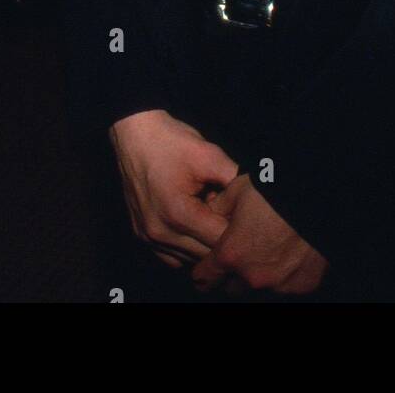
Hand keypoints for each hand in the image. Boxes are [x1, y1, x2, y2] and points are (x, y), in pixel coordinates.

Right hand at [109, 109, 238, 267]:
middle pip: (205, 256)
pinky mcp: (141, 236)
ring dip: (204, 245)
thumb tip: (259, 197)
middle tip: (232, 219)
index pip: (220, 241)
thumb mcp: (209, 155)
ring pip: (189, 260)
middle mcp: (160, 233)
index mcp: (178, 214)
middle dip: (222, 240)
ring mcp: (148, 237)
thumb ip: (235, 179)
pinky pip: (171, 257)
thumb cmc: (172, 142)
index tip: (246, 217)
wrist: (135, 134)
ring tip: (212, 220)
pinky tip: (196, 228)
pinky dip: (186, 249)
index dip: (237, 230)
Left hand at [191, 174, 329, 294]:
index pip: (204, 278)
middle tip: (240, 253)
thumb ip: (218, 208)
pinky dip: (285, 274)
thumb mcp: (237, 189)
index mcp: (232, 254)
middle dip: (232, 274)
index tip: (206, 266)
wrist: (319, 197)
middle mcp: (252, 277)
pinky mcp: (303, 286)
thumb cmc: (276, 190)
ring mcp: (279, 285)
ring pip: (259, 288)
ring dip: (259, 275)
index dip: (203, 270)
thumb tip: (210, 214)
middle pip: (231, 288)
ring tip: (269, 249)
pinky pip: (286, 285)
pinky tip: (291, 253)